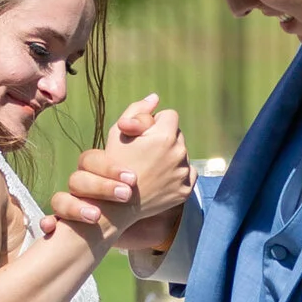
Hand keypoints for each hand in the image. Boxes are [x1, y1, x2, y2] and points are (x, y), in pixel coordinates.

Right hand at [54, 97, 192, 253]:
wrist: (116, 204)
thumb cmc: (114, 164)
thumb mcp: (118, 132)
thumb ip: (137, 110)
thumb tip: (155, 97)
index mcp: (165, 136)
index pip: (169, 116)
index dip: (155, 123)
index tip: (143, 136)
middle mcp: (179, 153)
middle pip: (177, 134)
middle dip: (164, 139)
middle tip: (145, 153)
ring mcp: (184, 173)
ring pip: (182, 154)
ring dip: (170, 157)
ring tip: (151, 168)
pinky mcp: (185, 190)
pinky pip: (187, 173)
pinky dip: (176, 174)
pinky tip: (159, 179)